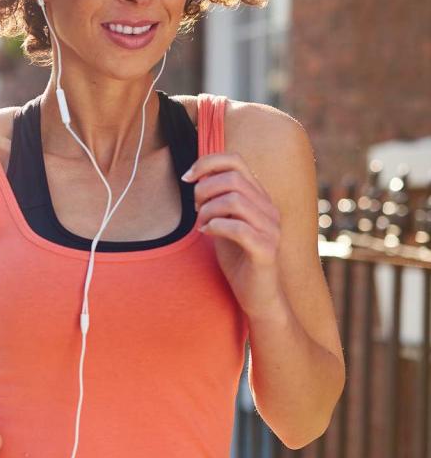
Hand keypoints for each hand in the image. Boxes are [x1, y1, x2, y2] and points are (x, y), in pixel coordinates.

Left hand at [183, 152, 286, 321]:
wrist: (257, 296)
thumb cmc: (237, 258)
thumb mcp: (222, 221)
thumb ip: (215, 199)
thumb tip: (194, 176)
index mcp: (258, 197)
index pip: (235, 160)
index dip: (206, 162)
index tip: (186, 178)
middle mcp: (268, 208)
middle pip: (232, 179)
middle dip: (203, 190)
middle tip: (195, 209)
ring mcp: (270, 229)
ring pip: (234, 200)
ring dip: (208, 210)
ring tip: (202, 224)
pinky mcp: (266, 250)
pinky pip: (239, 228)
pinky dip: (216, 226)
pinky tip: (207, 233)